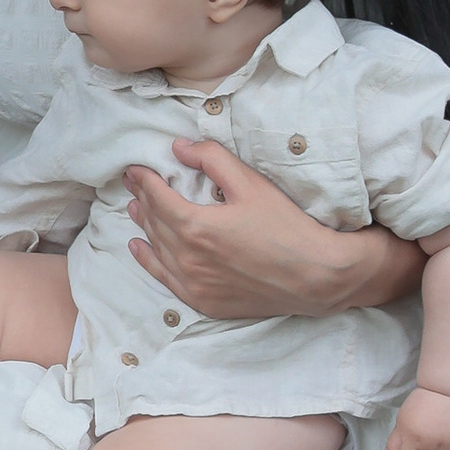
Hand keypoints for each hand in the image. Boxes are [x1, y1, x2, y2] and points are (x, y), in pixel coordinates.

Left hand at [126, 141, 420, 321]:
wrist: (316, 277)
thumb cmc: (287, 227)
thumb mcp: (251, 184)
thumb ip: (212, 159)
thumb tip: (179, 147)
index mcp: (195, 226)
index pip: (157, 198)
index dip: (144, 181)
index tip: (134, 169)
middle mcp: (187, 258)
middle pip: (154, 222)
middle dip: (142, 199)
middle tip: (133, 183)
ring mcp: (193, 284)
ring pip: (157, 250)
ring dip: (143, 227)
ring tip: (134, 209)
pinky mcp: (204, 301)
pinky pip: (165, 279)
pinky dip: (149, 261)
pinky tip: (140, 249)